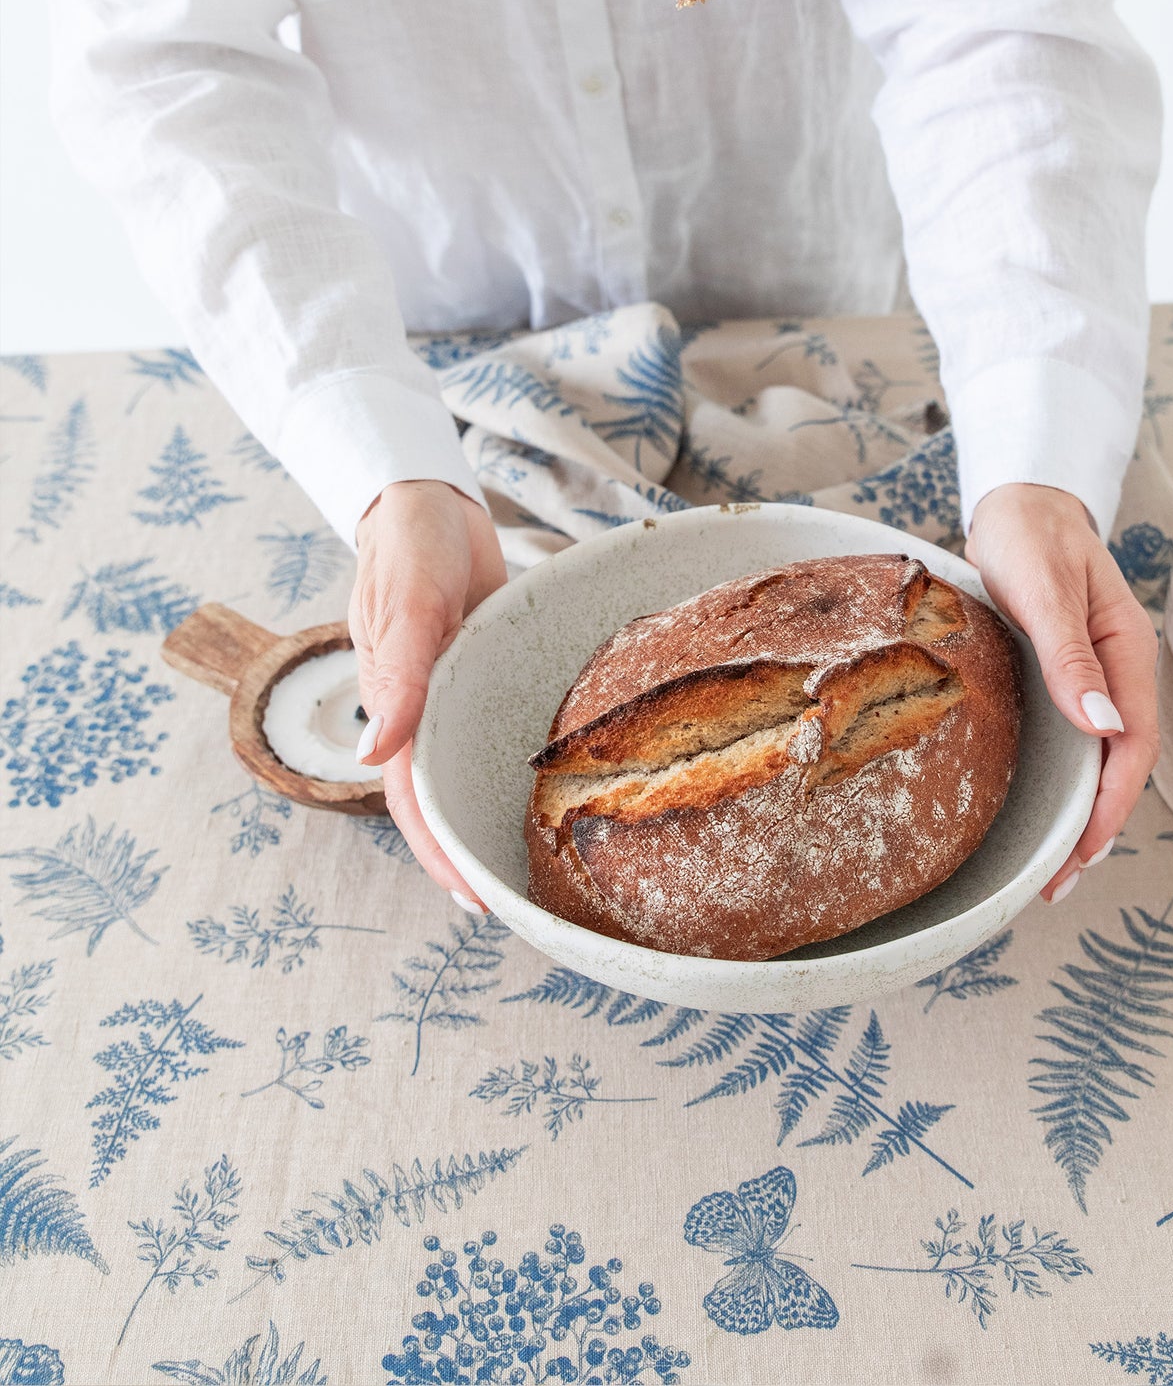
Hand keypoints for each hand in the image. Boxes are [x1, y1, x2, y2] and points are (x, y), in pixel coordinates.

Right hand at [350, 480, 508, 905]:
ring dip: (496, 816)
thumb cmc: (409, 547)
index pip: (418, 800)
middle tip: (524, 905)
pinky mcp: (489, 674)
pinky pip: (501, 731)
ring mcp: (459, 696)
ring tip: (544, 865)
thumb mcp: (404, 601)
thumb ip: (395, 671)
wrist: (428, 505)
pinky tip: (560, 786)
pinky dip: (519, 766)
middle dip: (475, 853)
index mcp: (399, 707)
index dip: (442, 854)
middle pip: (448, 797)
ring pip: (474, 771)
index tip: (476, 903)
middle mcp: (428, 713)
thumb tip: (373, 753)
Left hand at [963, 482, 1159, 904]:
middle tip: (1056, 883)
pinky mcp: (1068, 677)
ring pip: (1101, 759)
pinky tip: (1038, 807)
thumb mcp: (1043, 589)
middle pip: (1122, 766)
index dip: (1111, 805)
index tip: (1081, 852)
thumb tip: (1102, 727)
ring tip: (1048, 866)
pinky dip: (1064, 780)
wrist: (1019, 502)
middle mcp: (1119, 671)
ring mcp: (1097, 676)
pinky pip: (1077, 740)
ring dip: (1081, 812)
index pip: (1133, 747)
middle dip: (1095, 827)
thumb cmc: (1030, 535)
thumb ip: (1069, 654)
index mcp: (1127, 652)